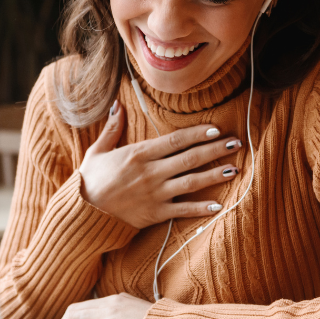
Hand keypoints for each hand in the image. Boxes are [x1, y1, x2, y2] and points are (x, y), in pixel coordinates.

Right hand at [77, 101, 242, 229]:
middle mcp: (151, 172)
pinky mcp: (155, 214)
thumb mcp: (97, 150)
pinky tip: (219, 205)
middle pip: (190, 158)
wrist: (83, 213)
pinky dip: (201, 209)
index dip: (198, 133)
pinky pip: (183, 211)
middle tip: (236, 142)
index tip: (216, 129)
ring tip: (234, 168)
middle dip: (215, 149)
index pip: (175, 140)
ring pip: (191, 182)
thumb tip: (117, 104)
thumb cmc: (90, 180)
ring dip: (215, 175)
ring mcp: (155, 194)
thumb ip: (112, 128)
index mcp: (139, 153)